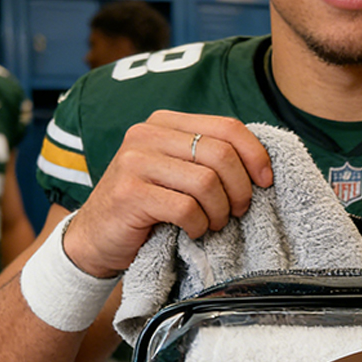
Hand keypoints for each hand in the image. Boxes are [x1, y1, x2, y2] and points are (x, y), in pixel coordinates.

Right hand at [64, 112, 271, 277]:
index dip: (256, 155)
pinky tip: (193, 232)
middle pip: (221, 155)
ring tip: (213, 223)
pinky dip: (199, 226)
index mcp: (165, 122)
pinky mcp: (130, 193)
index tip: (266, 182)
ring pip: (207, 182)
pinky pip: (186, 209)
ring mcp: (134, 162)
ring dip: (220, 212)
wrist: (96, 239)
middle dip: (240, 190)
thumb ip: (208, 159)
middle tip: (237, 212)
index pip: (228, 127)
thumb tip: (262, 165)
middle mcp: (147, 134)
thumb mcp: (178, 172)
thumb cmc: (148, 207)